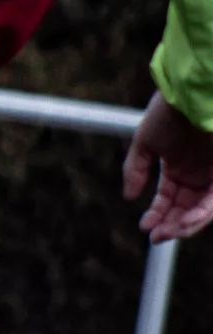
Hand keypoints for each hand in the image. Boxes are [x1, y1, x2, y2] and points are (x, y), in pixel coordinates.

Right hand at [123, 91, 212, 242]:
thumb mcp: (144, 143)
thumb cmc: (168, 114)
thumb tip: (128, 196)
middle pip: (186, 209)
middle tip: (157, 237)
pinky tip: (187, 221)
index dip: (157, 215)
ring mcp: (212, 175)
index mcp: (178, 168)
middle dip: (171, 225)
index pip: (168, 200)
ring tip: (169, 233)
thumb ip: (135, 170)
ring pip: (202, 210)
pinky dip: (202, 214)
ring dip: (186, 225)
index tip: (145, 227)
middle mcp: (197, 175)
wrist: (190, 96)